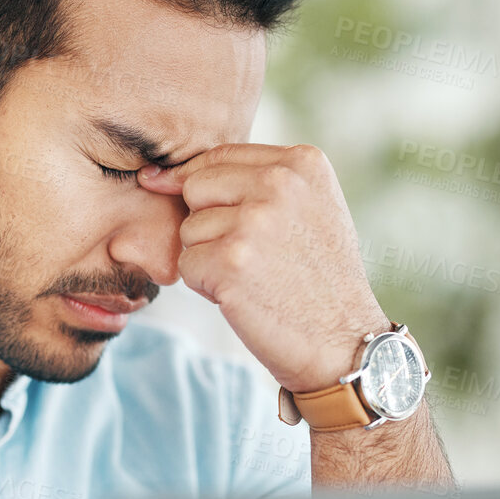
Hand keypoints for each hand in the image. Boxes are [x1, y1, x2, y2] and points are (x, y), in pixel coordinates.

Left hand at [138, 144, 386, 392]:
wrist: (343, 342)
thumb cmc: (319, 279)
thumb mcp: (310, 209)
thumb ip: (254, 181)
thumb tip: (156, 176)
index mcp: (302, 162)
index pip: (220, 156)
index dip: (204, 187)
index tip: (218, 221)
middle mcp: (280, 183)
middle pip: (197, 188)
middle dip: (209, 223)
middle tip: (252, 256)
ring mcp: (254, 222)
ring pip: (189, 229)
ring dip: (209, 258)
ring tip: (255, 277)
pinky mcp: (230, 262)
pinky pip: (187, 265)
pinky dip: (207, 287)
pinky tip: (246, 296)